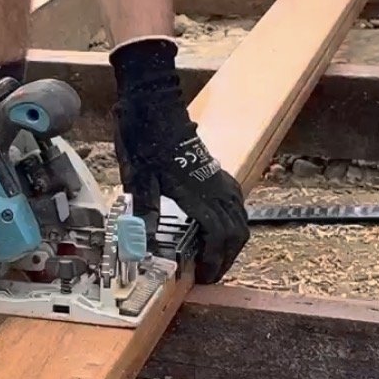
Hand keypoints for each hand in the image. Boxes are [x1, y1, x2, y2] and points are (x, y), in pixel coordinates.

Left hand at [110, 37, 248, 282]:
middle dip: (227, 257)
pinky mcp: (217, 170)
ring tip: (216, 257)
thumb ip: (143, 209)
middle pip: (236, 232)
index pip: (219, 237)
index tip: (204, 277)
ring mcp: (219, 178)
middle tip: (210, 273)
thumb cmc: (145, 137)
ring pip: (241, 218)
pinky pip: (237, 203)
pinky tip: (219, 228)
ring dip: (233, 242)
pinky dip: (234, 222)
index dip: (215, 261)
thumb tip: (141, 243)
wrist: (155, 102)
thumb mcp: (137, 175)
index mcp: (197, 192)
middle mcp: (215, 188)